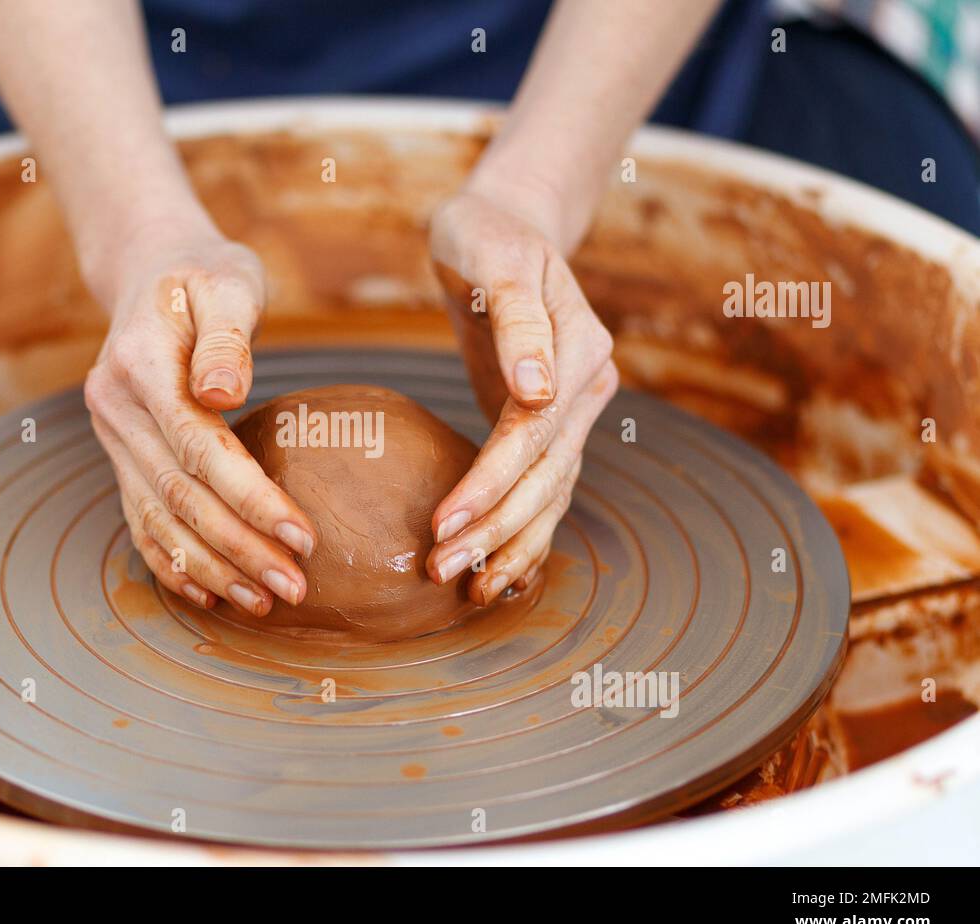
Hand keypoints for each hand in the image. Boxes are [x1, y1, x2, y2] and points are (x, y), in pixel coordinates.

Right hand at [82, 216, 316, 615]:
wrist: (149, 268)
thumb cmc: (203, 273)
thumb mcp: (225, 282)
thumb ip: (227, 337)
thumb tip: (225, 392)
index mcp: (139, 366)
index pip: (199, 448)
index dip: (250, 497)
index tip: (304, 536)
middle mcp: (115, 409)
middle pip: (179, 496)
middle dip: (238, 548)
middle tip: (294, 587)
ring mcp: (112, 437)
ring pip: (158, 519)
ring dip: (211, 568)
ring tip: (265, 602)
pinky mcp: (122, 455)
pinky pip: (140, 520)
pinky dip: (173, 563)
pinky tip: (211, 595)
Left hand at [426, 187, 616, 603]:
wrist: (503, 228)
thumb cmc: (487, 236)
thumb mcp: (494, 257)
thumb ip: (518, 319)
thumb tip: (536, 392)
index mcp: (580, 348)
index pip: (534, 433)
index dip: (490, 482)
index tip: (442, 523)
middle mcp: (587, 386)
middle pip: (546, 475)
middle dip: (495, 530)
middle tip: (439, 570)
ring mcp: (574, 410)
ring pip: (552, 493)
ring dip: (512, 546)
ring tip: (468, 591)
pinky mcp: (549, 426)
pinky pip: (544, 488)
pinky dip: (523, 533)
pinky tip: (497, 574)